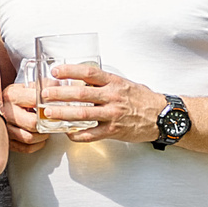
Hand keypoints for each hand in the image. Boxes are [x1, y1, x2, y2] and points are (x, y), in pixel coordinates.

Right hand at [0, 79, 52, 151]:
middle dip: (45, 123)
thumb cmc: (16, 97)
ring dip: (42, 136)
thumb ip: (44, 85)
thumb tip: (59, 86)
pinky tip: (39, 138)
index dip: (48, 105)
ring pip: (29, 138)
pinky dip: (36, 145)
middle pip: (32, 123)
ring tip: (45, 129)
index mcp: (12, 95)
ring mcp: (4, 127)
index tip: (54, 107)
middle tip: (51, 121)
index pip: (35, 101)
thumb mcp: (27, 86)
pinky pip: (25, 148)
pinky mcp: (6, 140)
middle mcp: (6, 111)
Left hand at [33, 62, 166, 143]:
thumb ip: (105, 83)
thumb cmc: (142, 99)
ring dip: (64, 113)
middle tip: (44, 94)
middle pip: (82, 94)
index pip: (89, 73)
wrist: (163, 116)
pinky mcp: (115, 131)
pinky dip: (78, 135)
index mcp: (114, 82)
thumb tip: (82, 80)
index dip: (71, 71)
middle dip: (61, 94)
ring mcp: (113, 115)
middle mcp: (113, 97)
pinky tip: (67, 134)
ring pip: (84, 114)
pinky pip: (92, 134)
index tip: (56, 71)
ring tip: (49, 113)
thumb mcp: (124, 84)